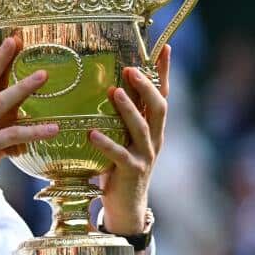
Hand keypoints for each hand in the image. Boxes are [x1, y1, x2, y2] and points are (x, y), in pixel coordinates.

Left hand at [89, 45, 171, 235]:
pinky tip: (91, 133)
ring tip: (114, 91)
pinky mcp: (131, 172)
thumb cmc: (119, 167)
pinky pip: (119, 155)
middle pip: (158, 107)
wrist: (127, 208)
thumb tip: (104, 85)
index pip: (162, 95)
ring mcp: (144, 156)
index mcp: (153, 128)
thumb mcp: (123, 138)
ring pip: (141, 128)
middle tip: (130, 68)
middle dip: (147, 86)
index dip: (163, 72)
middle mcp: (154, 139)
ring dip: (128, 109)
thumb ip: (119, 117)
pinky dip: (106, 143)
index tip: (163, 47)